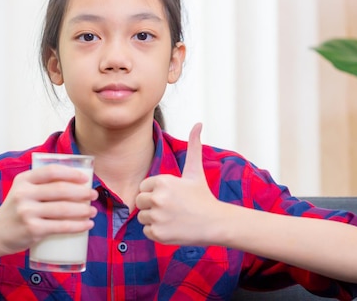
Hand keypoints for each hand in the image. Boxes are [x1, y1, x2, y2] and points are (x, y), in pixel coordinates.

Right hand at [0, 165, 97, 255]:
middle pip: (60, 190)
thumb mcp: (22, 190)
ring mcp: (27, 212)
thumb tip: (75, 181)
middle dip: (82, 192)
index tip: (85, 178)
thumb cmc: (15, 210)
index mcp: (24, 180)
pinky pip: (61, 226)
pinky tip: (87, 224)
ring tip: (93, 211)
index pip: (51, 171)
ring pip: (63, 209)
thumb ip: (41, 183)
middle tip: (93, 195)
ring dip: (83, 210)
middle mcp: (24, 194)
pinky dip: (78, 226)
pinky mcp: (32, 230)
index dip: (71, 173)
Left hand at [136, 123, 225, 244]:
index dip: (155, 192)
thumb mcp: (195, 171)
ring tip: (173, 217)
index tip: (171, 196)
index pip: (144, 187)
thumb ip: (193, 146)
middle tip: (171, 208)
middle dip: (153, 205)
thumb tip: (198, 123)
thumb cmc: (203, 196)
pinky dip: (157, 232)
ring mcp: (157, 217)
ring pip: (143, 217)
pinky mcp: (158, 234)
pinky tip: (172, 227)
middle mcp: (157, 198)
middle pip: (140, 201)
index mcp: (162, 181)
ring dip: (154, 219)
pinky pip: (147, 232)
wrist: (216, 223)